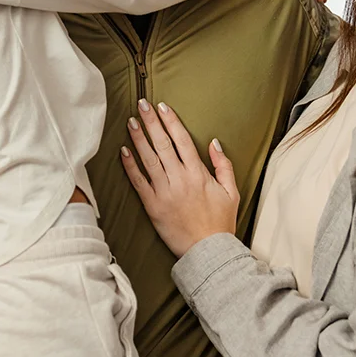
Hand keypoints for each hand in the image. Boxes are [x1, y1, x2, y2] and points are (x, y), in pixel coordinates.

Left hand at [121, 99, 238, 257]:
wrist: (208, 252)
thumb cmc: (221, 222)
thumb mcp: (232, 191)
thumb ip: (223, 165)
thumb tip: (214, 142)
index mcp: (198, 174)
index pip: (182, 140)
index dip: (171, 121)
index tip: (162, 107)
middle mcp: (179, 179)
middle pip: (162, 144)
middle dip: (151, 122)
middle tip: (141, 104)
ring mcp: (164, 192)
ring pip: (148, 159)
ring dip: (138, 138)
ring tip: (130, 121)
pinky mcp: (152, 206)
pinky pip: (138, 182)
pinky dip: (130, 166)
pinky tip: (123, 151)